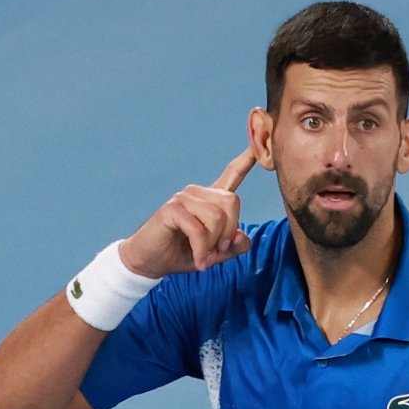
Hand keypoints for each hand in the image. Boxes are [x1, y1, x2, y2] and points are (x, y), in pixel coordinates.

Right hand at [118, 147, 255, 277]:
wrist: (151, 262)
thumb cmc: (182, 254)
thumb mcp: (214, 255)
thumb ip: (233, 247)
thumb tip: (241, 236)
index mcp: (211, 199)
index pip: (232, 174)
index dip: (246, 160)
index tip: (257, 146)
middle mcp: (198, 193)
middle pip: (232, 202)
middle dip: (228, 232)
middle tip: (217, 252)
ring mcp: (184, 197)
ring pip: (216, 217)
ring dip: (212, 244)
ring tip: (203, 257)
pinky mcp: (172, 208)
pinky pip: (198, 229)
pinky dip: (201, 249)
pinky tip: (197, 260)